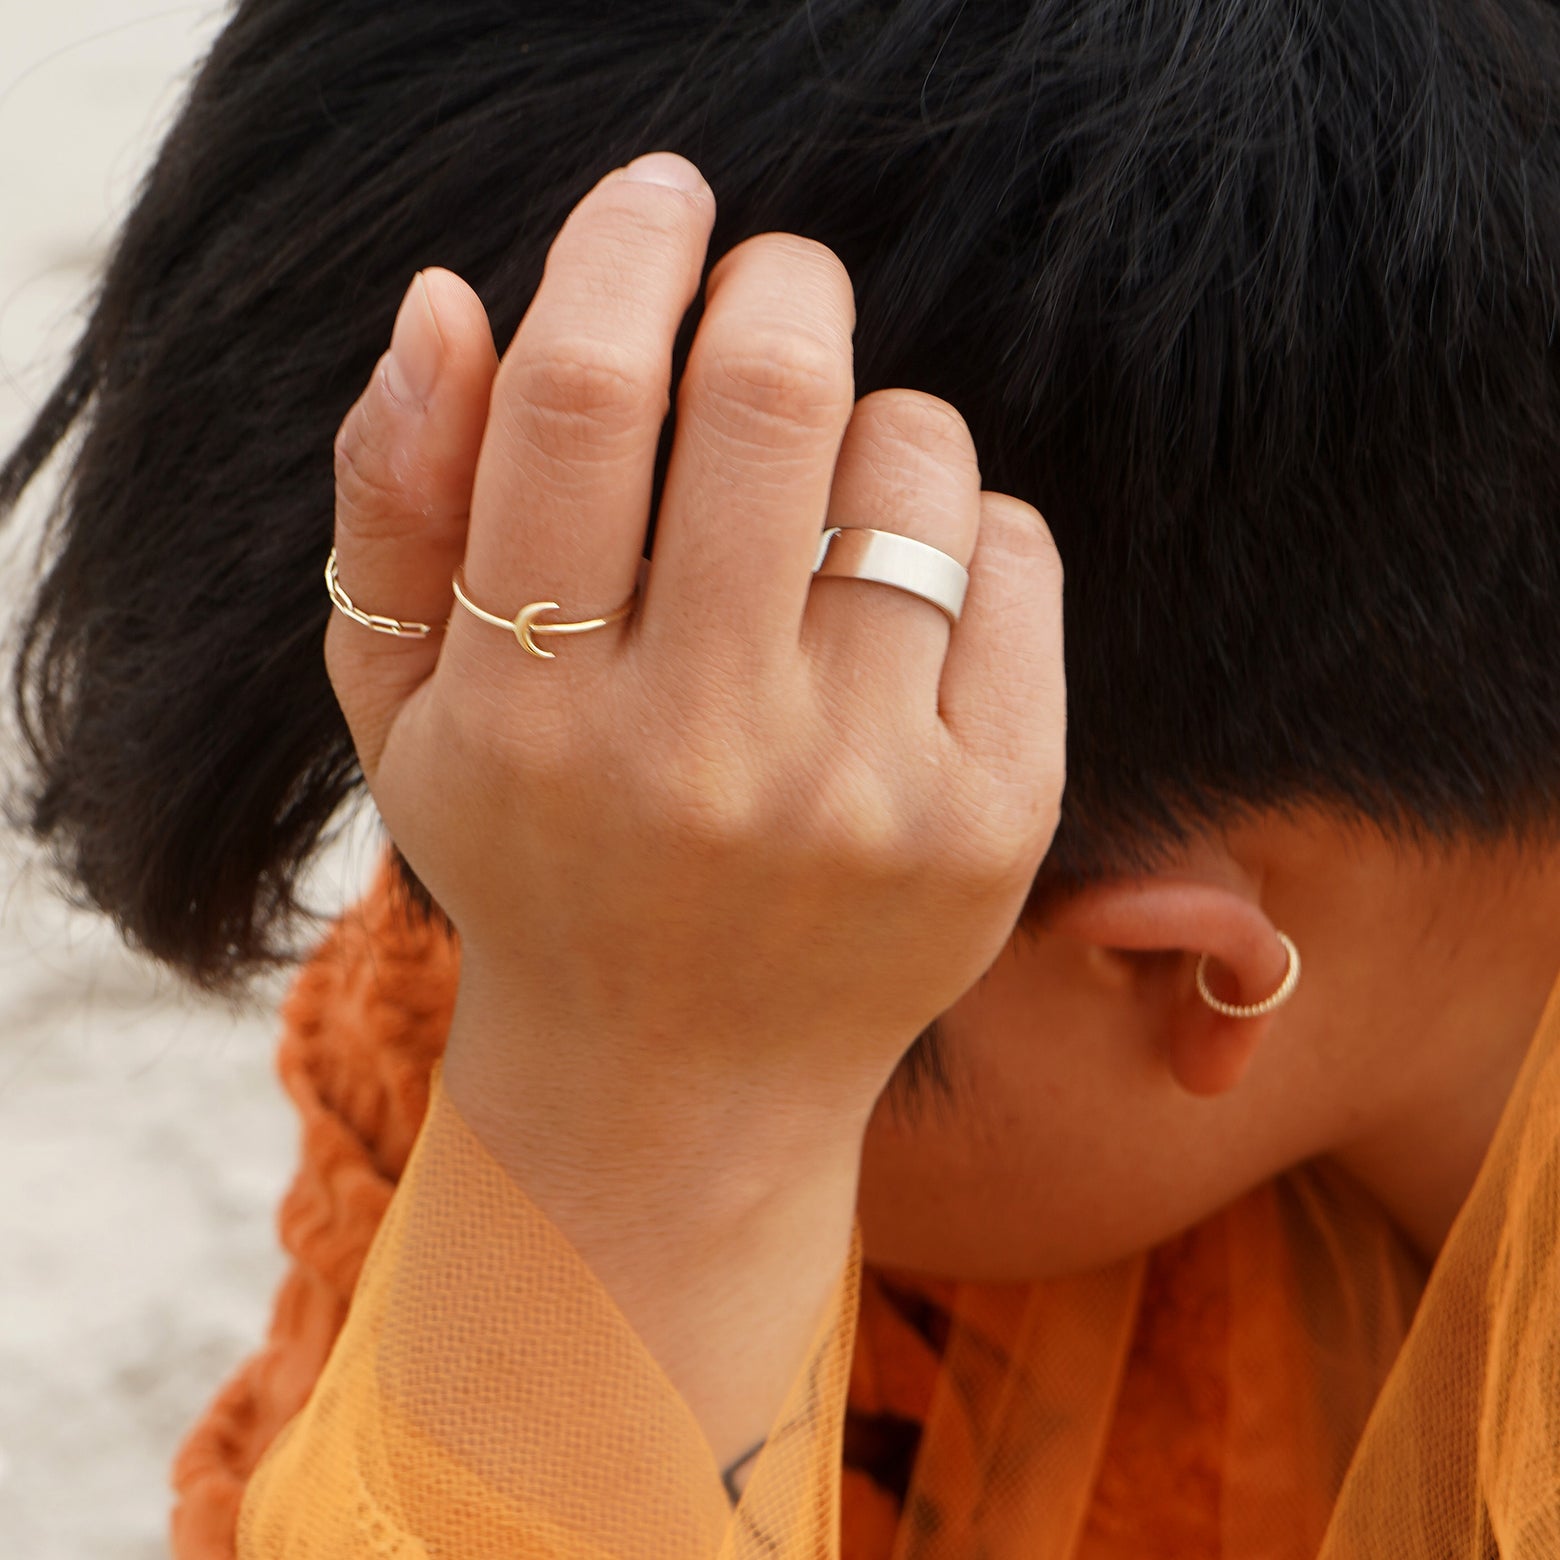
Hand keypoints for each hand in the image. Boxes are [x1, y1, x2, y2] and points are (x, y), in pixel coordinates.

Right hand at [325, 150, 1063, 1167]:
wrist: (679, 1084)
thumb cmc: (536, 867)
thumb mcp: (405, 716)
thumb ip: (398, 509)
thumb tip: (439, 306)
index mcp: (534, 716)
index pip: (582, 402)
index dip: (623, 250)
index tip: (659, 200)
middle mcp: (708, 757)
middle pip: (774, 391)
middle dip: (774, 284)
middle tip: (762, 290)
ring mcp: (870, 793)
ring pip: (912, 457)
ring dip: (864, 424)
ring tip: (815, 512)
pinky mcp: (997, 816)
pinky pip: (1011, 552)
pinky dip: (956, 530)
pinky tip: (895, 611)